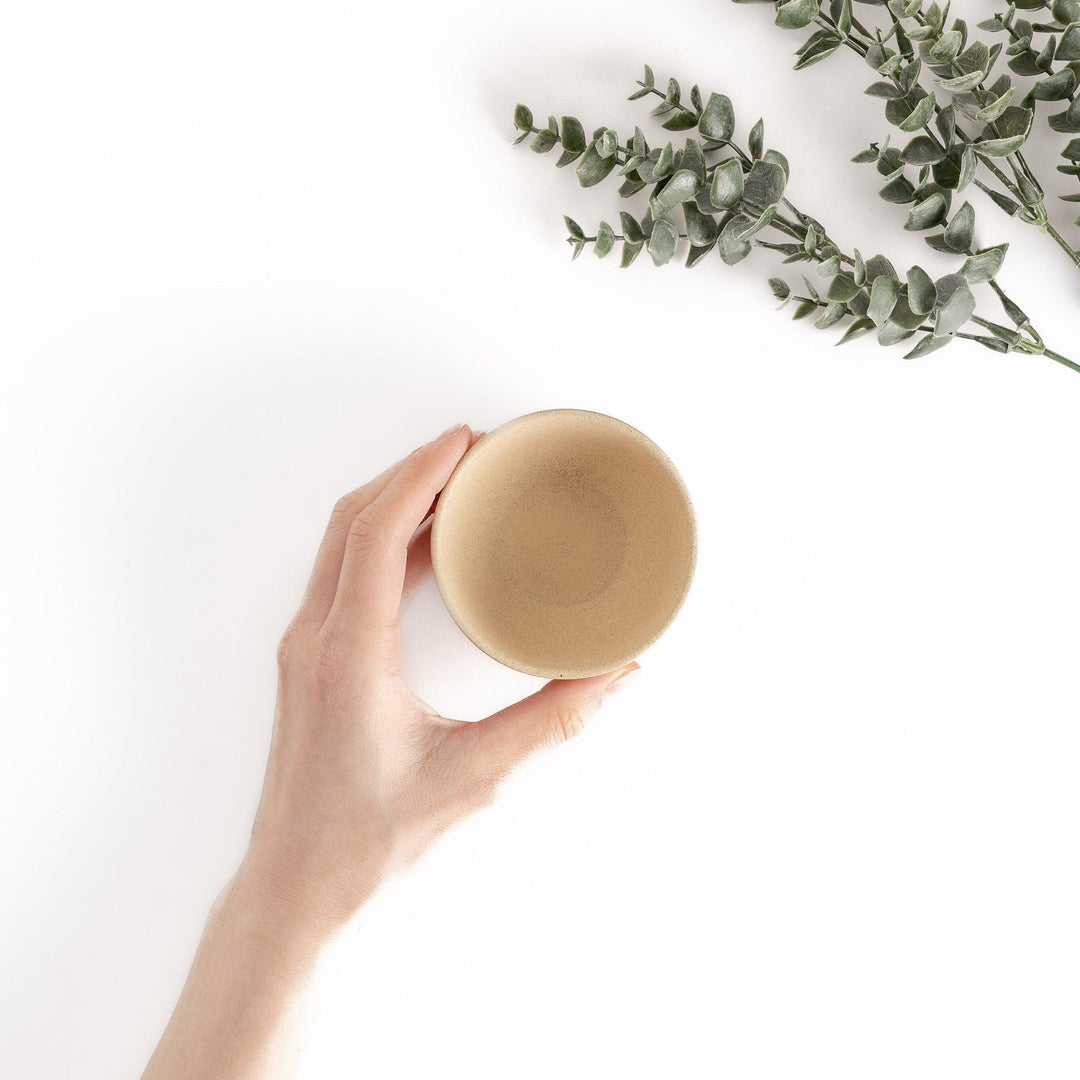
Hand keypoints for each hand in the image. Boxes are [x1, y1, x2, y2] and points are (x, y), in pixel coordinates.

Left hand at [241, 422, 638, 935]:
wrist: (297, 879)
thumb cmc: (371, 836)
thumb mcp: (474, 777)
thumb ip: (552, 721)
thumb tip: (614, 670)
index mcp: (348, 655)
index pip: (376, 535)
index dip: (421, 475)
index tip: (464, 440)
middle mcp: (317, 638)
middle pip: (353, 519)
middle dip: (414, 471)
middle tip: (476, 449)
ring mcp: (306, 645)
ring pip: (342, 540)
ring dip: (396, 499)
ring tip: (459, 481)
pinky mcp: (312, 656)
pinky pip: (345, 571)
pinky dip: (385, 537)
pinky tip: (432, 542)